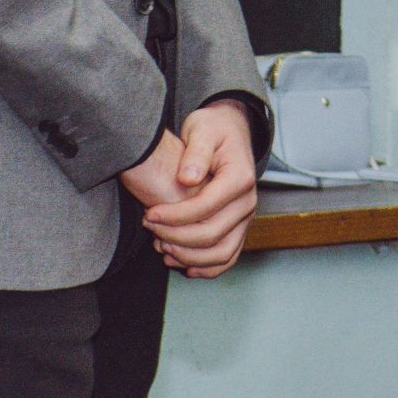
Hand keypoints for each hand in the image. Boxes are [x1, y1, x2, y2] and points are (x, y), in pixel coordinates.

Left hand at [140, 100, 260, 277]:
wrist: (229, 132)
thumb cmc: (213, 130)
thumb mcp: (202, 130)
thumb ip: (195, 153)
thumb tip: (187, 179)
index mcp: (240, 178)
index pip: (205, 207)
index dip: (174, 216)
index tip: (149, 213)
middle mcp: (248, 201)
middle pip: (212, 234)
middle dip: (175, 236)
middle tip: (149, 227)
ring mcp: (245, 218)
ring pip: (221, 253)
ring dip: (189, 257)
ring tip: (162, 247)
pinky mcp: (239, 228)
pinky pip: (227, 257)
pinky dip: (207, 268)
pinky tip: (183, 266)